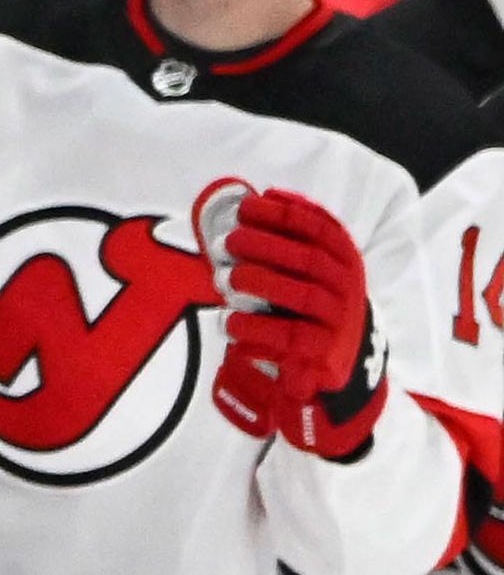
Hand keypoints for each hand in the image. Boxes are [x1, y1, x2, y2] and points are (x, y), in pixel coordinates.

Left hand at [207, 186, 385, 456]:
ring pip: (303, 297)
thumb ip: (285, 247)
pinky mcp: (323, 354)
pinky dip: (258, 330)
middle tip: (230, 240)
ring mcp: (338, 322)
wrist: (338, 369)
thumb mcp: (307, 276)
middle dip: (268, 245)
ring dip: (264, 283)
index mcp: (344, 262)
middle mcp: (346, 289)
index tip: (250, 204)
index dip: (286, 215)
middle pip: (310, 260)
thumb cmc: (309, 312)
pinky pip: (290, 340)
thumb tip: (244, 205)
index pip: (321, 229)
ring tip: (229, 278)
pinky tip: (231, 323)